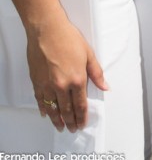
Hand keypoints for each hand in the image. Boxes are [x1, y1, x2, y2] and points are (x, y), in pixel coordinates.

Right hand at [27, 12, 107, 132]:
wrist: (47, 30)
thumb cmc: (68, 38)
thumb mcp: (88, 53)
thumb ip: (96, 73)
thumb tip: (105, 86)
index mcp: (77, 79)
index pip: (80, 104)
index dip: (82, 116)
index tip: (83, 123)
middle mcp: (62, 86)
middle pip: (67, 110)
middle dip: (71, 121)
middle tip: (73, 129)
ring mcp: (47, 85)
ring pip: (53, 109)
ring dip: (58, 120)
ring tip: (61, 127)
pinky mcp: (37, 82)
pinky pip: (40, 101)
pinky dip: (44, 109)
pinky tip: (46, 114)